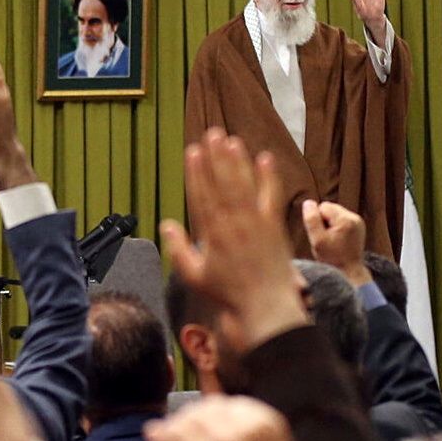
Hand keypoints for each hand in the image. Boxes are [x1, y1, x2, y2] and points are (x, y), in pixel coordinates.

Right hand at [161, 131, 305, 355]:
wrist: (265, 307)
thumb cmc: (227, 293)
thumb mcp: (193, 276)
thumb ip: (178, 249)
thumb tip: (167, 224)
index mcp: (212, 234)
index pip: (202, 195)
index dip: (197, 172)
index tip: (193, 151)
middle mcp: (234, 223)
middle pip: (224, 184)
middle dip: (217, 157)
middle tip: (212, 134)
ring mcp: (256, 223)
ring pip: (245, 185)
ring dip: (238, 161)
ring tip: (232, 140)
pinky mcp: (275, 226)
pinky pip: (272, 197)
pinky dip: (269, 178)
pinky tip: (265, 159)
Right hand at [299, 200, 369, 284]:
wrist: (349, 271)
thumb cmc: (333, 258)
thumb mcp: (317, 240)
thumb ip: (311, 220)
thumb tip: (308, 203)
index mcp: (346, 220)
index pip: (323, 206)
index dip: (317, 220)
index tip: (321, 235)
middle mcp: (355, 218)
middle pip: (330, 208)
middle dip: (324, 220)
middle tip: (326, 238)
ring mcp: (358, 222)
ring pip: (334, 213)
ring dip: (329, 224)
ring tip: (332, 239)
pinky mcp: (358, 226)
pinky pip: (341, 219)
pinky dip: (336, 226)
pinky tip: (337, 239)